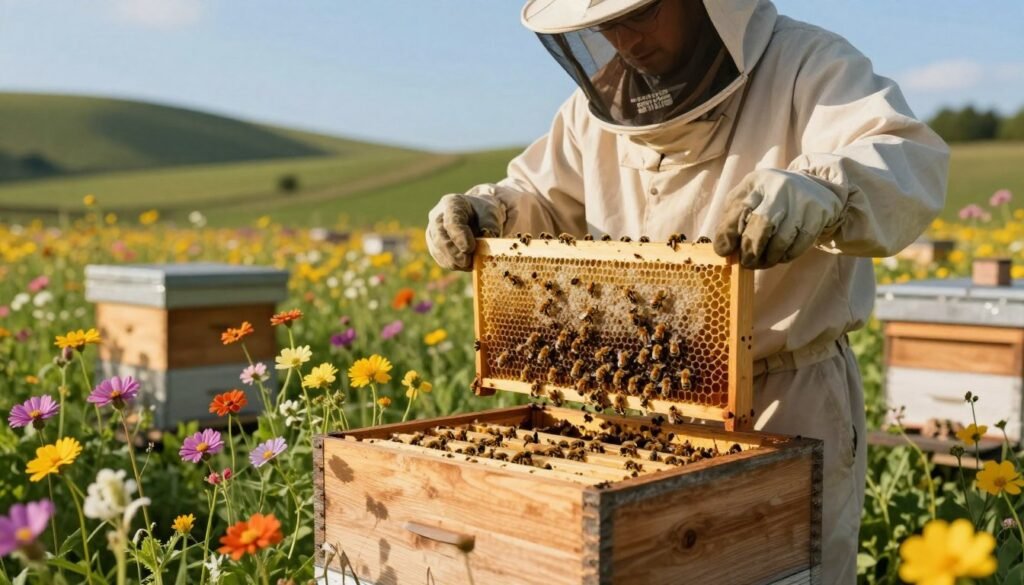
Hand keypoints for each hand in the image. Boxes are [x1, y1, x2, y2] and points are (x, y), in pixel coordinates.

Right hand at [426, 193, 505, 270]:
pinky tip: (467, 263)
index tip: (470, 248)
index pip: (451, 222)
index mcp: (451, 203)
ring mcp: (432, 232)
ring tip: (472, 262)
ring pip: (439, 251)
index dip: (459, 237)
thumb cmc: (483, 213)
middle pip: (440, 238)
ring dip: (456, 262)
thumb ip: (490, 225)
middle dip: (455, 254)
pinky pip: (441, 260)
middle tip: (469, 263)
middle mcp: (437, 217)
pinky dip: (454, 265)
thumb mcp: (491, 213)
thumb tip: (486, 240)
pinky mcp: (434, 246)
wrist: (476, 215)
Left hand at [713, 169, 843, 268]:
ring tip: (762, 263)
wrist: (813, 189)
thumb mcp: (748, 198)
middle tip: (746, 263)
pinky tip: (780, 256)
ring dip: (768, 258)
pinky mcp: (817, 215)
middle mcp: (779, 188)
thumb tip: (723, 248)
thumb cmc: (770, 199)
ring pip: (780, 240)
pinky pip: (798, 245)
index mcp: (756, 182)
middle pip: (761, 225)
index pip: (738, 209)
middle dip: (750, 250)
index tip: (723, 251)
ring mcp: (800, 201)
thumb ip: (732, 219)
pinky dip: (786, 256)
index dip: (727, 234)